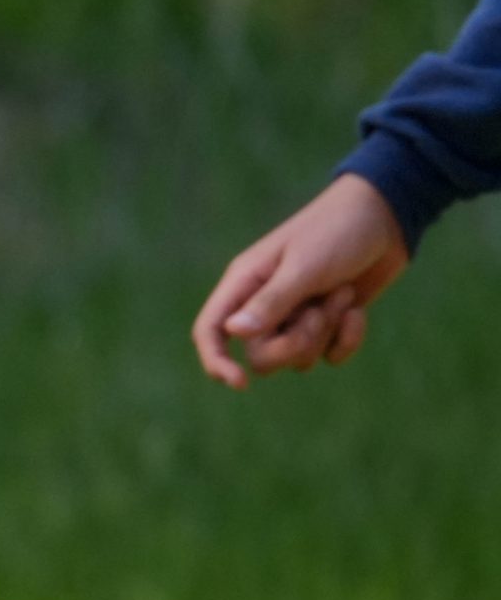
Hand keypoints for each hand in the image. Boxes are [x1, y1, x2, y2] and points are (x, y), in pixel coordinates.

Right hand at [192, 174, 408, 387]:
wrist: (388, 216)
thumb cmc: (338, 230)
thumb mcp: (304, 265)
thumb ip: (270, 301)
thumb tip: (233, 332)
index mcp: (246, 284)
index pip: (210, 331)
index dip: (216, 361)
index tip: (239, 384)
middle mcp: (265, 304)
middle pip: (260, 356)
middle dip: (293, 344)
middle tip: (318, 314)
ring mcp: (297, 315)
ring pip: (296, 357)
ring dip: (325, 332)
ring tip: (342, 293)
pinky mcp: (328, 322)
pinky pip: (328, 355)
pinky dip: (347, 339)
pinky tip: (357, 308)